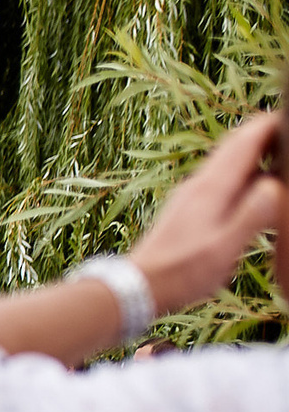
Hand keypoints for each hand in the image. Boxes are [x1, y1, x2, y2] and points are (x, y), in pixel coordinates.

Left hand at [131, 112, 286, 311]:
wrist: (138, 286)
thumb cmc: (181, 272)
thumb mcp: (223, 248)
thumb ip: (250, 216)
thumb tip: (275, 186)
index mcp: (211, 188)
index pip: (243, 142)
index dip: (270, 125)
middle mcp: (199, 184)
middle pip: (235, 146)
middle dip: (264, 135)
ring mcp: (192, 195)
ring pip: (228, 163)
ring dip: (254, 155)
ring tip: (281, 158)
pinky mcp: (188, 208)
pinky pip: (221, 180)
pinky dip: (242, 175)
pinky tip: (255, 190)